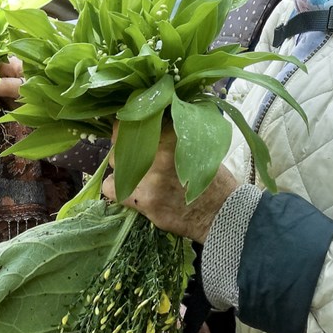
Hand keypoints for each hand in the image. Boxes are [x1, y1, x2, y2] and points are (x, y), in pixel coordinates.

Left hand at [100, 124, 238, 243]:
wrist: (221, 211)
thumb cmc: (211, 178)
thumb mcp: (195, 145)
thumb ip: (169, 136)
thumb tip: (144, 126)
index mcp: (172, 132)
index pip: (133, 121)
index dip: (128, 129)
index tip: (130, 136)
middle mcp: (159, 150)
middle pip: (121, 143)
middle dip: (125, 151)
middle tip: (137, 161)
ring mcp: (149, 175)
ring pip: (115, 164)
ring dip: (122, 170)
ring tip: (138, 178)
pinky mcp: (144, 198)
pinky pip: (111, 188)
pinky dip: (117, 190)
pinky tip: (132, 193)